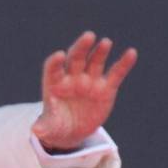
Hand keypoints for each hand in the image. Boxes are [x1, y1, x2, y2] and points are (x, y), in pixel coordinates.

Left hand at [32, 31, 137, 150]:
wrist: (73, 131)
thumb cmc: (56, 126)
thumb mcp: (50, 128)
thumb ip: (44, 126)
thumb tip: (36, 130)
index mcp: (54, 84)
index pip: (53, 68)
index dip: (55, 62)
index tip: (59, 56)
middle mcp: (72, 77)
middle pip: (75, 58)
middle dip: (81, 48)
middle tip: (88, 36)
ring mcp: (90, 81)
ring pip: (95, 61)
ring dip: (100, 51)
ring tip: (105, 42)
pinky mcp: (106, 88)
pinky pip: (115, 73)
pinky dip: (123, 64)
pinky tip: (131, 53)